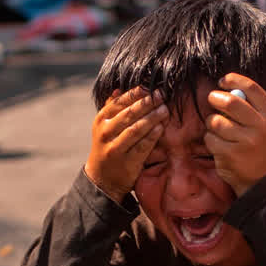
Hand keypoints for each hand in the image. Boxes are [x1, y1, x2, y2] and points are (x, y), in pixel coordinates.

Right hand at [85, 87, 167, 201]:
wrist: (102, 178)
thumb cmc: (107, 146)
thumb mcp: (104, 126)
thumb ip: (111, 108)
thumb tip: (119, 88)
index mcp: (101, 120)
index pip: (119, 102)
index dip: (136, 93)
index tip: (150, 86)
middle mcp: (105, 133)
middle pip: (129, 114)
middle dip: (147, 103)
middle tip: (161, 95)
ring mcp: (115, 148)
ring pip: (136, 129)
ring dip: (152, 117)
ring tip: (164, 109)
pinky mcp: (127, 162)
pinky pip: (142, 146)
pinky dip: (152, 135)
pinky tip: (161, 127)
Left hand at [203, 74, 265, 196]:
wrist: (260, 179)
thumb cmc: (257, 145)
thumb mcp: (264, 125)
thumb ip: (250, 106)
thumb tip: (227, 87)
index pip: (251, 88)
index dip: (233, 80)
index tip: (223, 81)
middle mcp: (261, 127)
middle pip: (230, 102)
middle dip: (216, 97)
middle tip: (212, 98)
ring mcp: (246, 141)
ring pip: (216, 121)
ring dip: (212, 123)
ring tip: (218, 130)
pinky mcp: (231, 154)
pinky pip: (210, 138)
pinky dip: (210, 139)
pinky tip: (219, 145)